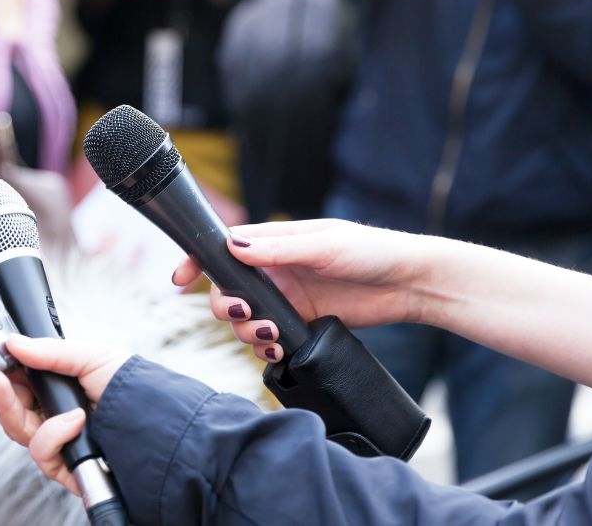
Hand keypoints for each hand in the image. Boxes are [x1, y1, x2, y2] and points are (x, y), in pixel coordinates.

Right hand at [0, 335, 130, 494]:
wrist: (161, 427)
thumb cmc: (133, 389)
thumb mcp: (92, 356)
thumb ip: (51, 351)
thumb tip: (14, 343)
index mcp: (56, 386)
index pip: (13, 379)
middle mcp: (52, 413)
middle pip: (5, 405)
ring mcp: (56, 440)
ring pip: (14, 427)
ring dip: (7, 404)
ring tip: (7, 382)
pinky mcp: (63, 465)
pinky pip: (40, 451)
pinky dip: (54, 433)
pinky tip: (75, 421)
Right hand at [172, 219, 437, 361]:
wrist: (410, 284)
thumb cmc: (372, 251)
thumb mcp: (324, 245)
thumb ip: (278, 248)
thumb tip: (233, 246)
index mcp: (274, 243)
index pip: (223, 249)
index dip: (197, 262)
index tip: (180, 278)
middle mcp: (274, 271)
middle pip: (226, 291)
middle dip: (226, 306)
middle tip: (246, 312)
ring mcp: (286, 299)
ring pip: (244, 320)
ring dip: (246, 331)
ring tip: (270, 335)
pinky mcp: (301, 324)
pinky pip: (268, 340)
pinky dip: (265, 348)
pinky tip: (278, 348)